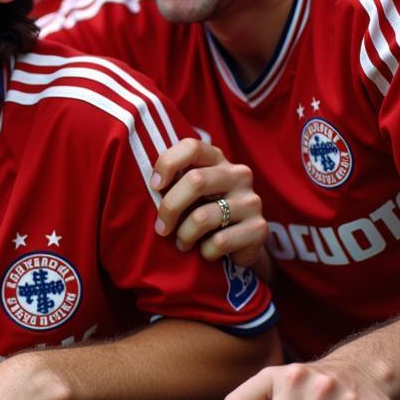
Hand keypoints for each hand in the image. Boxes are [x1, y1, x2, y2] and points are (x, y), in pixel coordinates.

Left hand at [151, 138, 265, 267]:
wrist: (241, 242)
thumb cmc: (203, 210)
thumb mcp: (189, 191)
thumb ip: (172, 180)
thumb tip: (139, 183)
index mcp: (216, 159)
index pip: (191, 146)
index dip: (168, 163)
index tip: (154, 185)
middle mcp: (237, 174)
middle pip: (196, 180)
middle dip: (170, 208)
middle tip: (161, 228)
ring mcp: (251, 200)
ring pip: (204, 216)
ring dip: (185, 235)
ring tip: (182, 243)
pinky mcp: (260, 228)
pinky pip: (220, 241)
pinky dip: (205, 252)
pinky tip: (205, 252)